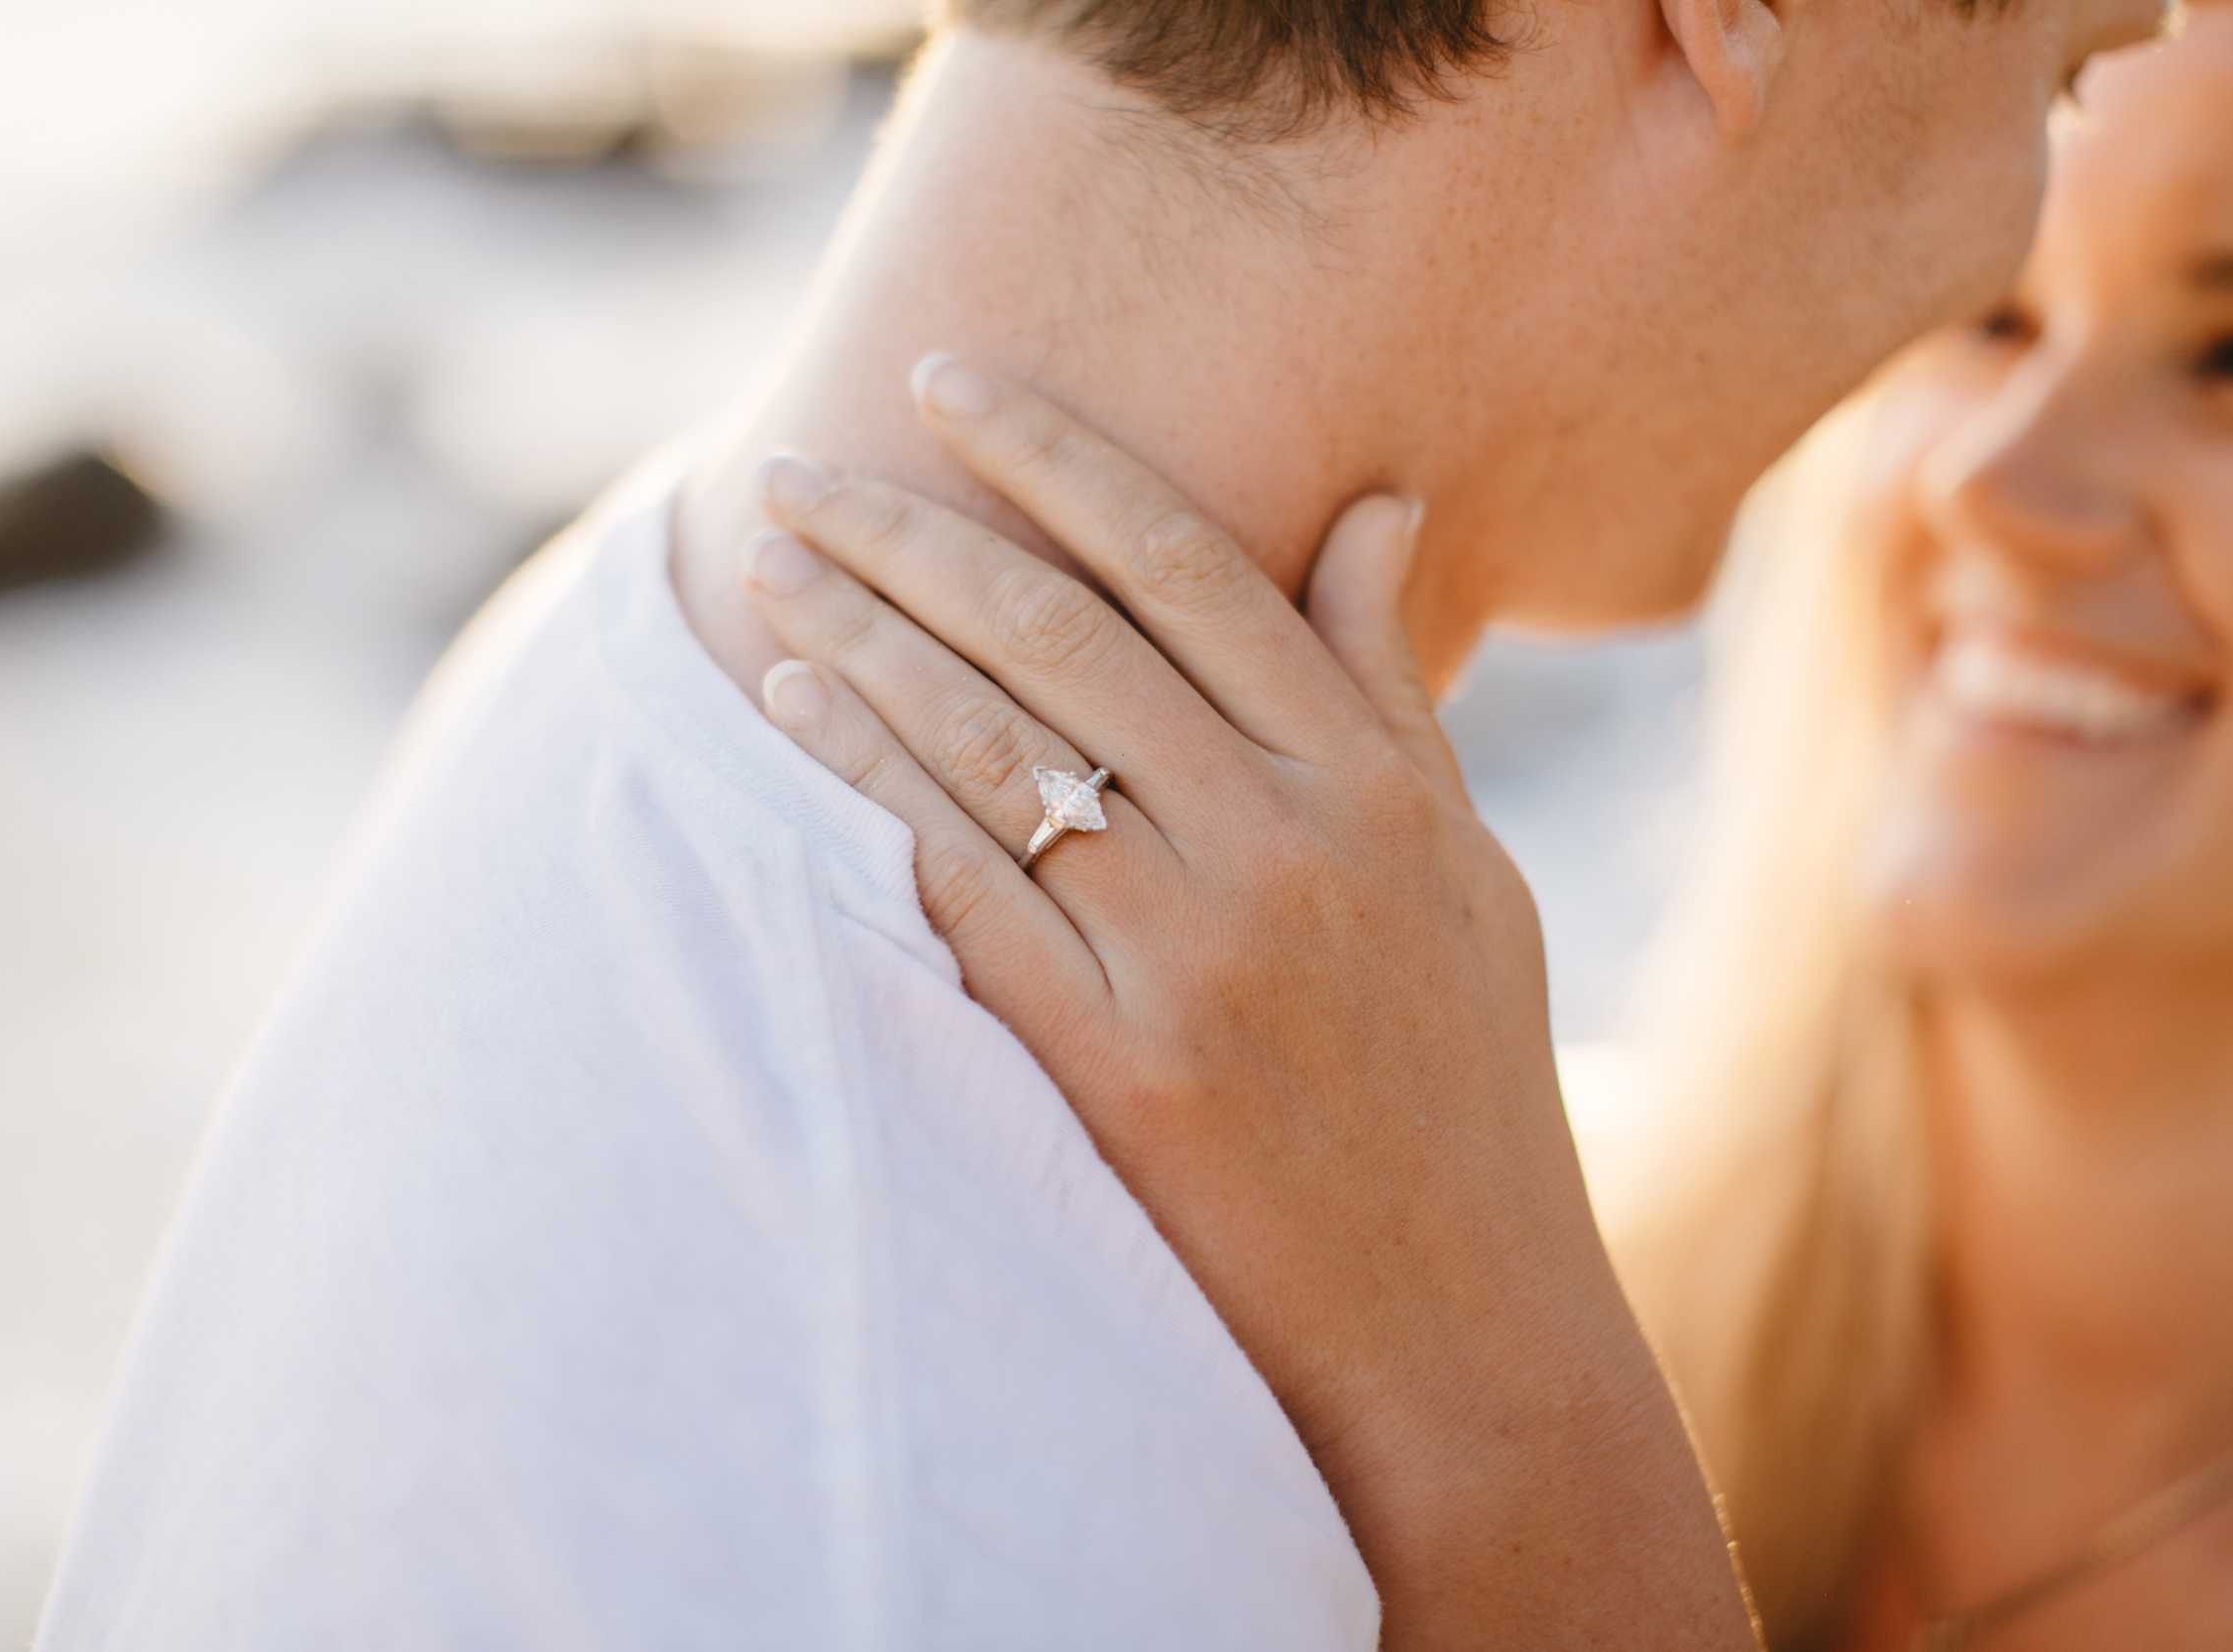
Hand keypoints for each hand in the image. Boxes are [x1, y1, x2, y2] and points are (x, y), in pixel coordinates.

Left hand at [739, 357, 1752, 1647]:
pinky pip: (968, 888)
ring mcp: (1200, 958)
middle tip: (802, 466)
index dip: (1058, 457)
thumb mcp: (1465, 868)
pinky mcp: (1121, 1068)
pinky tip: (795, 711)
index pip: (1193, 563)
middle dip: (916, 530)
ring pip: (998, 743)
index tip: (951, 380)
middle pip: (1066, 633)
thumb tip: (1377, 506)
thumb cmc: (1465, 1090)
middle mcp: (1289, 846)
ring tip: (767, 562)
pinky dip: (870, 783)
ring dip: (862, 635)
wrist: (1464, 1330)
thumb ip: (1389, 688)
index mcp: (1377, 782)